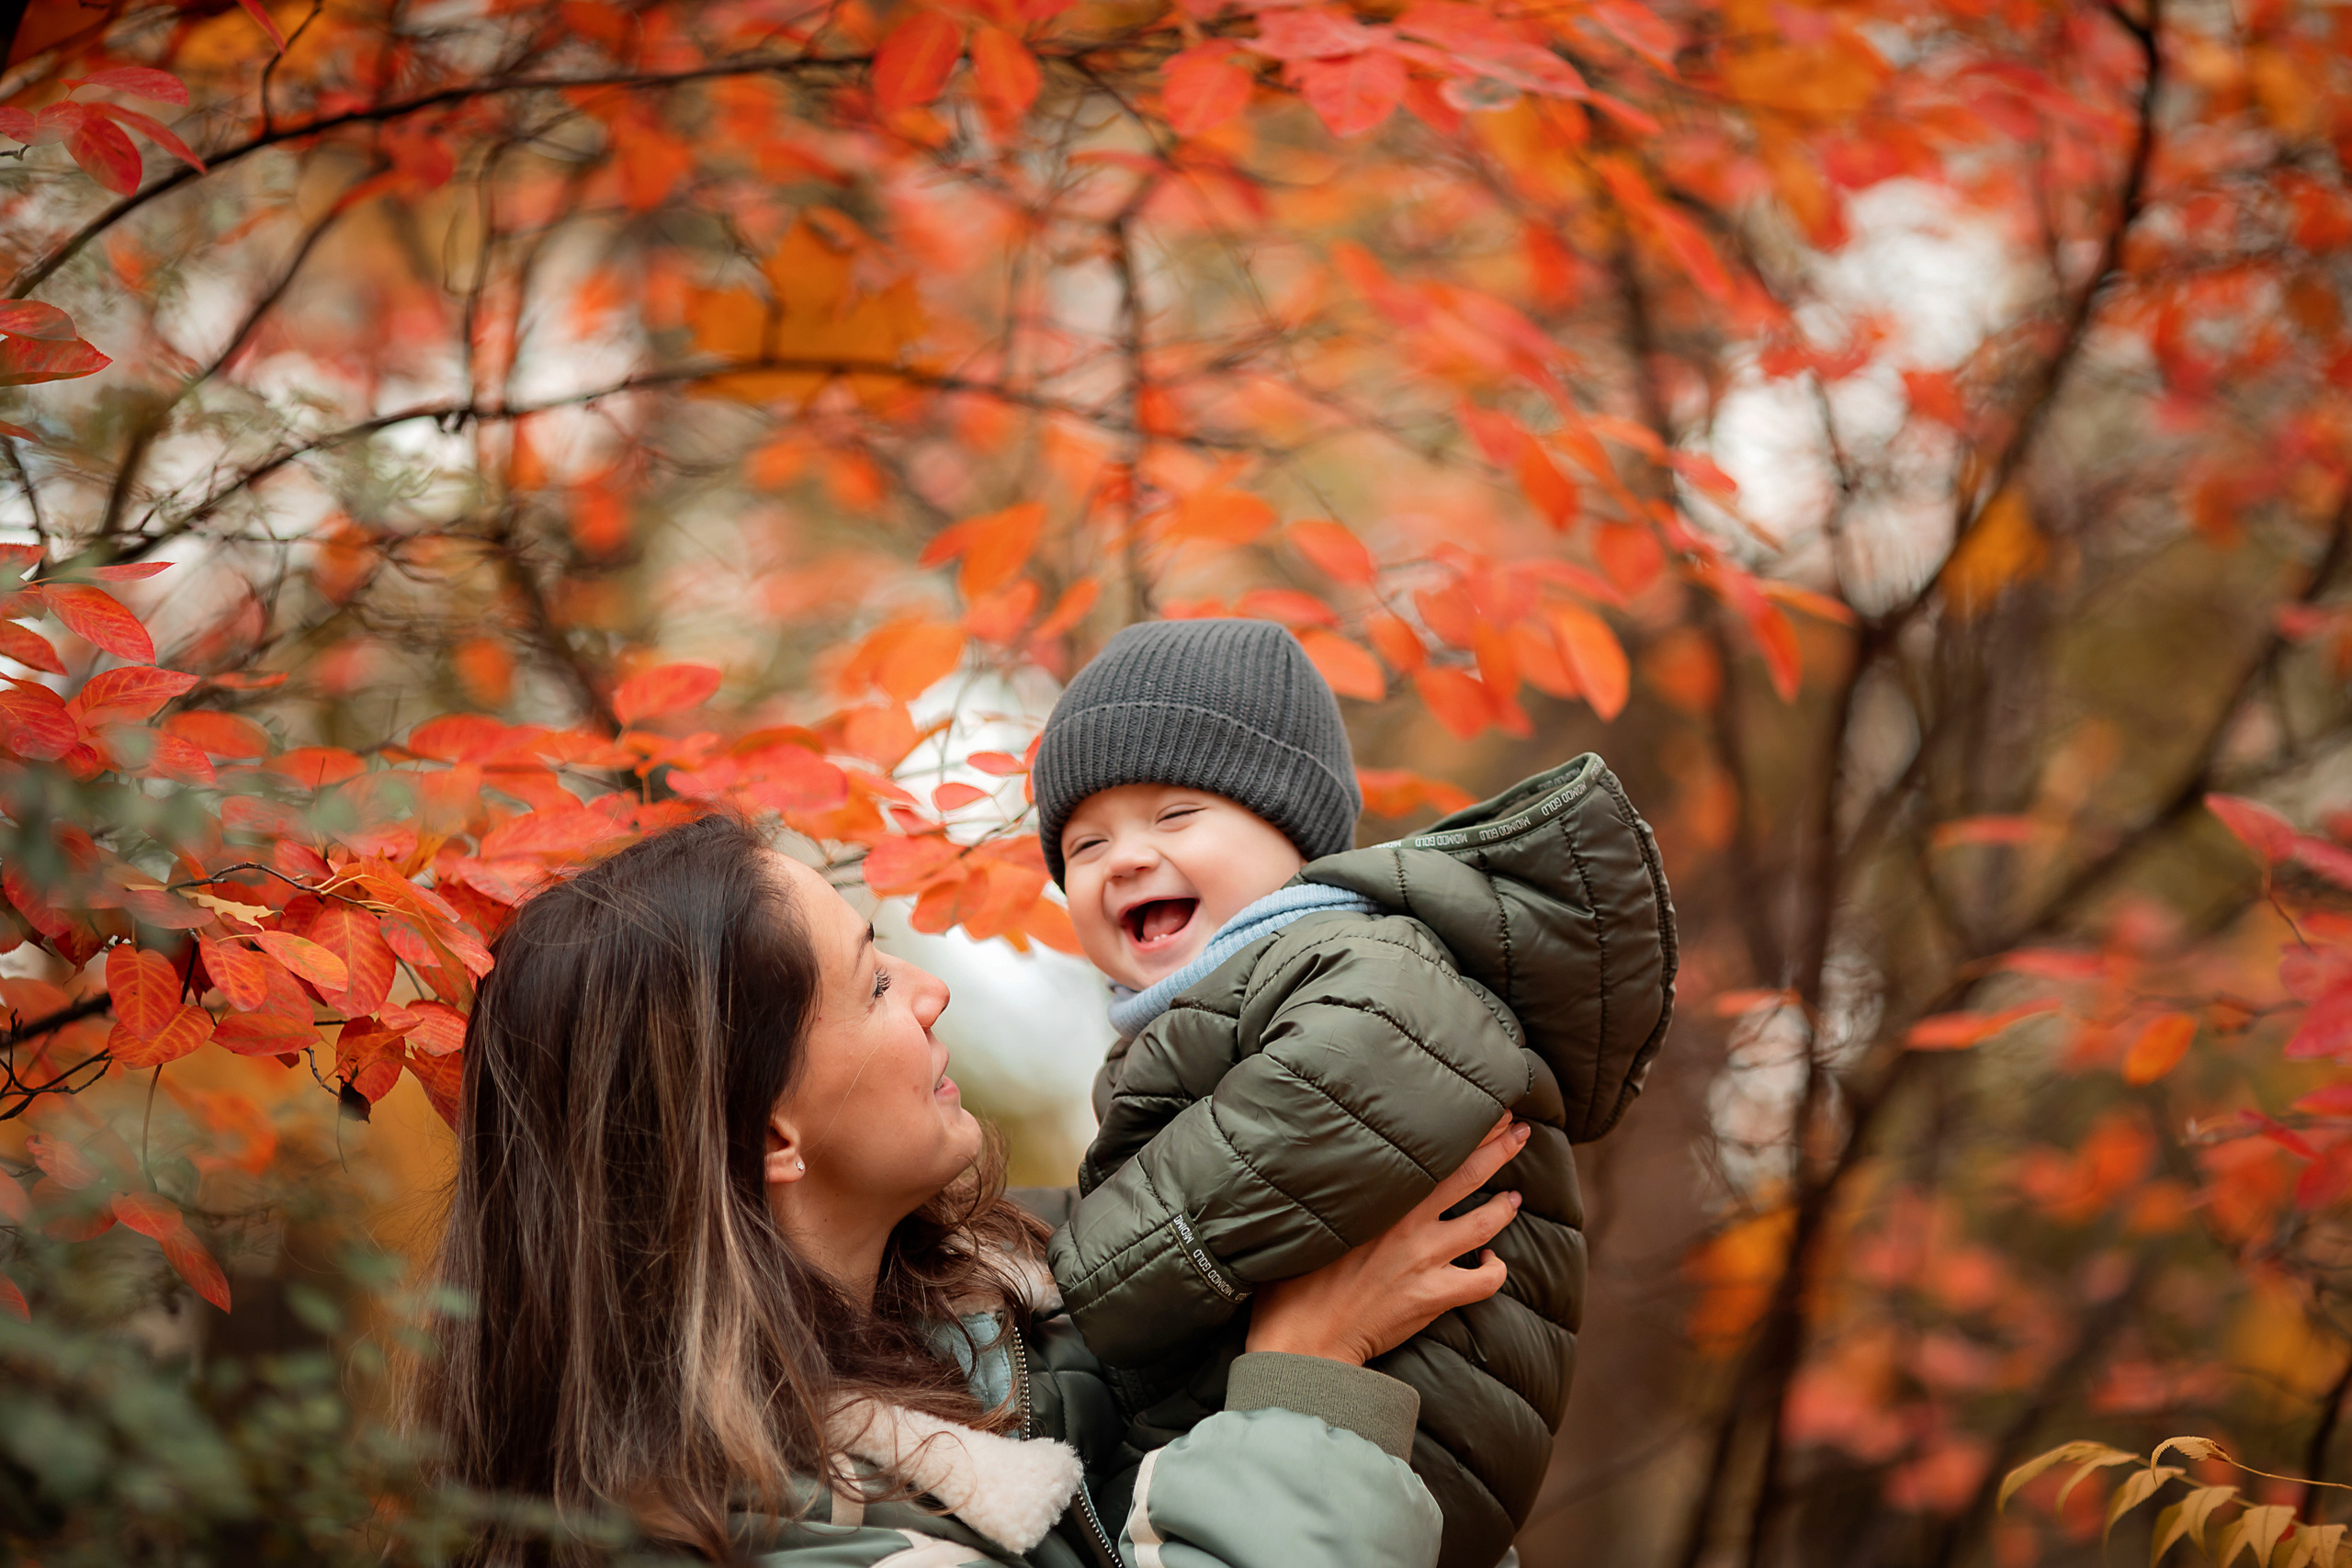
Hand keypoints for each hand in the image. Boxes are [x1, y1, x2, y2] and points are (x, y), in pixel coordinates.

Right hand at [1244, 1115, 1529, 1366]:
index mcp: (1381, 1197)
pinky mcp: (1434, 1296)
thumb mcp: (1317, 1217)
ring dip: (1505, 1207)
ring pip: (1486, 1223)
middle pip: (1470, 1174)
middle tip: (1520, 1131)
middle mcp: (1409, 1222)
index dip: (1468, 1129)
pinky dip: (1495, 1270)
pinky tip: (1491, 1264)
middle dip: (1501, 1147)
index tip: (1489, 1110)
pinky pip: (1485, 1281)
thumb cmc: (1298, 1278)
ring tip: (1514, 1198)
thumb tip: (1347, 1164)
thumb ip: (1343, 1191)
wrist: (1305, 1334)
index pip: (1434, 1149)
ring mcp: (1425, 1259)